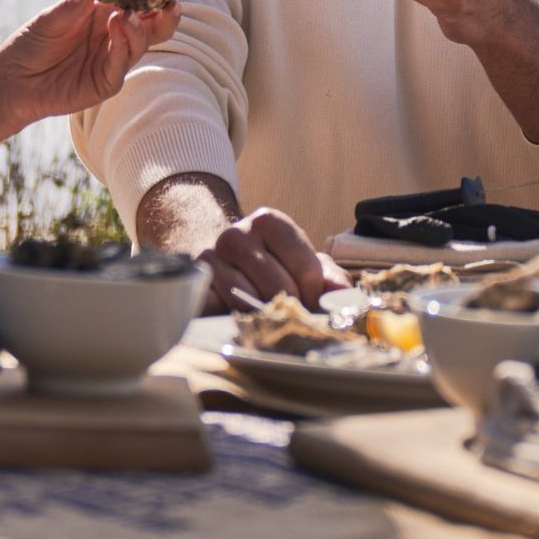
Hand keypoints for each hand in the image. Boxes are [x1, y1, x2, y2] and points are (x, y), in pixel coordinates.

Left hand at [0, 0, 178, 133]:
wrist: (12, 80)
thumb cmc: (30, 45)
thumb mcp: (49, 19)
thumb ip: (72, 7)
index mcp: (104, 16)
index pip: (136, 3)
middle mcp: (113, 37)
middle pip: (151, 26)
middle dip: (165, 14)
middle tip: (170, 1)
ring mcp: (111, 61)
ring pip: (141, 43)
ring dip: (139, 27)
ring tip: (125, 15)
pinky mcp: (105, 82)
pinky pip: (121, 65)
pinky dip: (123, 45)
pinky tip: (118, 27)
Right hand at [200, 207, 347, 313]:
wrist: (224, 263)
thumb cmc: (274, 265)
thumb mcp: (306, 264)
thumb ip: (331, 279)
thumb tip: (344, 297)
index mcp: (269, 221)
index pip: (306, 269)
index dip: (314, 293)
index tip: (310, 299)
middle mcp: (235, 234)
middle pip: (278, 288)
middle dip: (290, 307)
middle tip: (290, 312)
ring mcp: (210, 258)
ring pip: (247, 301)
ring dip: (262, 315)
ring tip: (267, 313)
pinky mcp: (194, 284)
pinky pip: (214, 308)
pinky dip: (229, 318)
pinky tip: (241, 318)